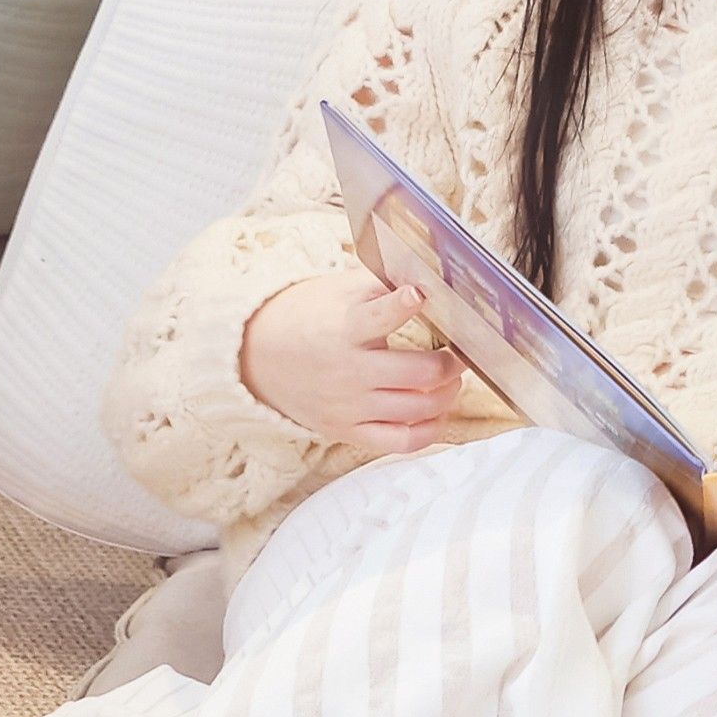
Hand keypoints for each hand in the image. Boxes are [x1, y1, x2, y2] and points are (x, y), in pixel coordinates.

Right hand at [238, 273, 466, 453]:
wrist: (255, 356)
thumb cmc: (307, 317)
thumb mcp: (338, 291)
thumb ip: (382, 283)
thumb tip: (430, 275)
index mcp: (344, 328)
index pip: (380, 316)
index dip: (406, 303)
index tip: (422, 293)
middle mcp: (348, 371)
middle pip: (421, 373)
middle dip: (452, 362)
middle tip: (460, 352)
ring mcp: (348, 406)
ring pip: (419, 408)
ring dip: (447, 392)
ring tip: (449, 378)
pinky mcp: (347, 431)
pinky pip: (402, 442)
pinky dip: (430, 429)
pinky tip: (437, 411)